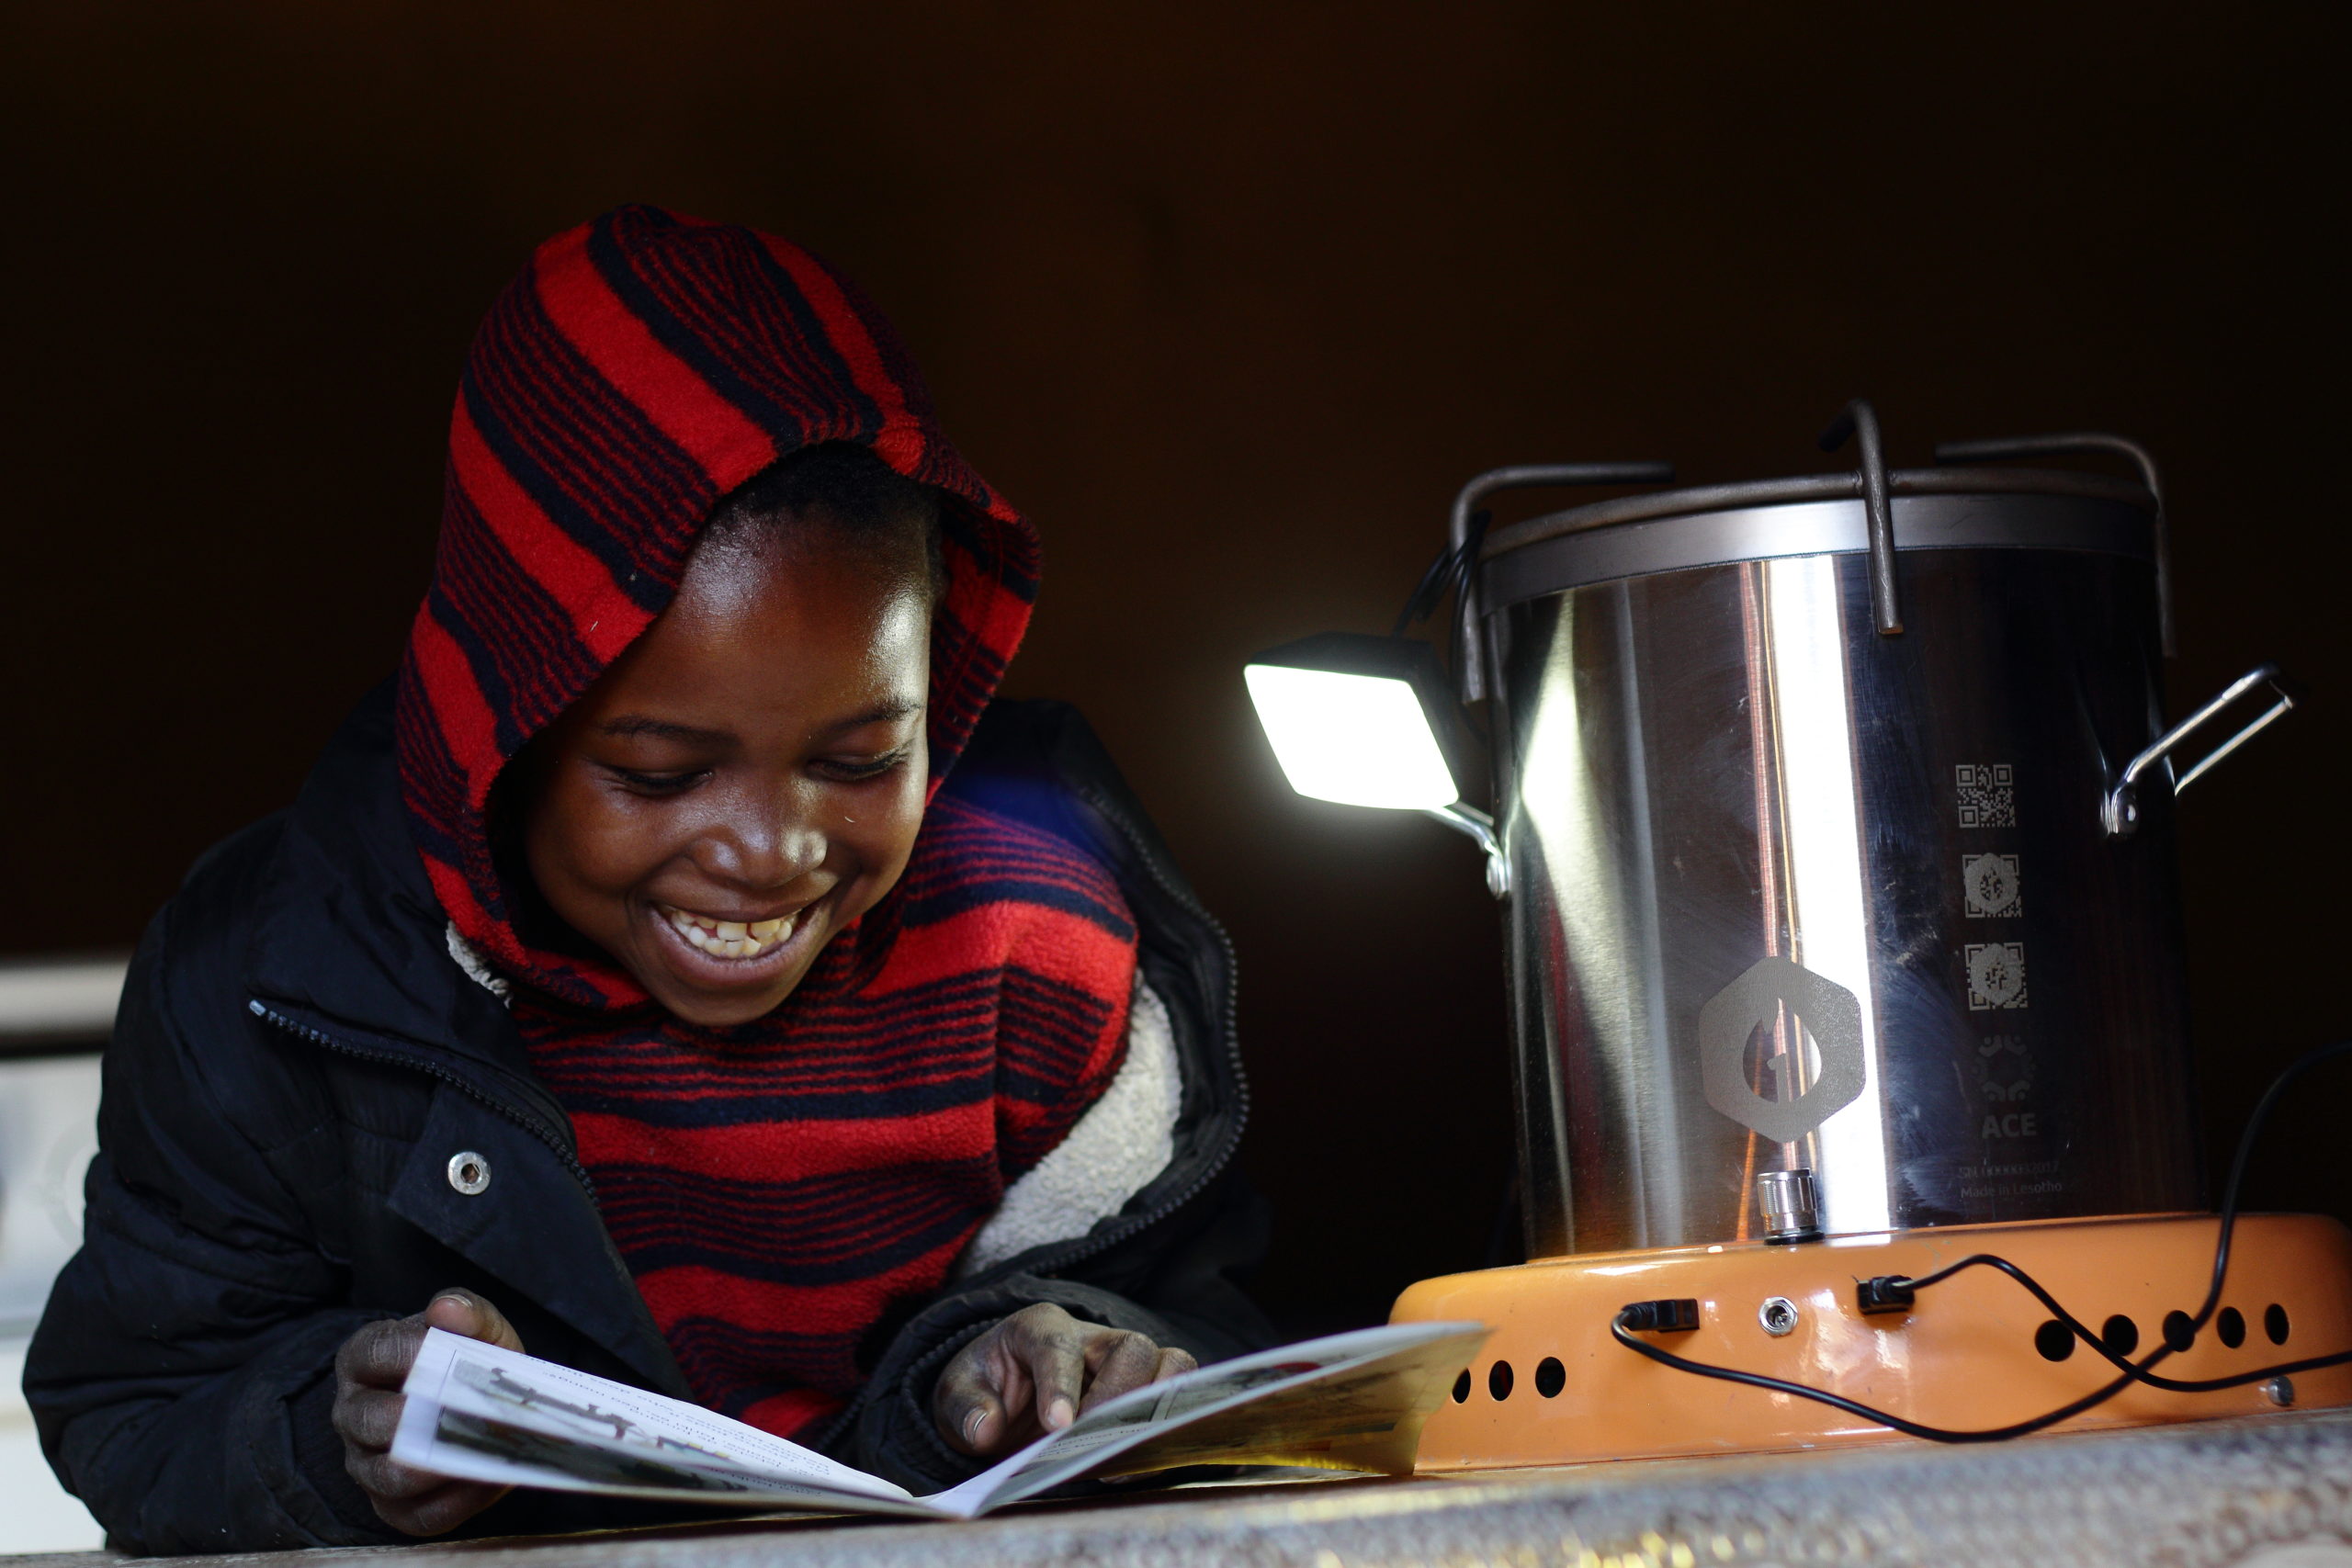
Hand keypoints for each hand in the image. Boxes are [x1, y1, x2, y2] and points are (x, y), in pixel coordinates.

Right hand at [332, 1288, 524, 1534]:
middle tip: (461, 1411)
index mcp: (365, 1359)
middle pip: (369, 1420)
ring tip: (477, 1453)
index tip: (445, 1353)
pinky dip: (454, 1501)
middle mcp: (354, 1413)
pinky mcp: (392, 1506)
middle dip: (416, 1418)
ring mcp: (366, 1463)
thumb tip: (447, 1308)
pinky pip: (415, 1514)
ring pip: (387, 1475)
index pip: (372, 1353)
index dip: (408, 1354)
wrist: (487, 1409)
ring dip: (435, 1467)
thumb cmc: (472, 1363)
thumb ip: (469, 1313)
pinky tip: (487, 1481)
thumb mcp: (479, 1330)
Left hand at [932, 1302, 1196, 1456]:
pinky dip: (1168, 1424)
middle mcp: (1091, 1337)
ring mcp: (1125, 1363)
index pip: (1058, 1346)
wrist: (1003, 1399)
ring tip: (1122, 1447)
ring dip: (1156, 1405)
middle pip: (1130, 1346)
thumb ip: (965, 1407)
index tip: (1059, 1427)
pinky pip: (1179, 1395)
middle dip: (1117, 1396)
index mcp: (1039, 1327)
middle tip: (1090, 1439)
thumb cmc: (983, 1391)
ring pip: (1170, 1362)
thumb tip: (987, 1427)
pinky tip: (1135, 1460)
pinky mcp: (1145, 1390)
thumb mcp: (955, 1395)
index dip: (1061, 1385)